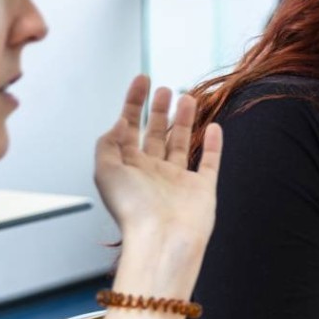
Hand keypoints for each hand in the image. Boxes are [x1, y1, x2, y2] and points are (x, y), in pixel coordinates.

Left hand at [94, 75, 221, 249]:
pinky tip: (213, 128)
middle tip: (164, 89)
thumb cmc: (133, 209)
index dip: (133, 102)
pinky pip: (209, 163)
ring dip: (184, 121)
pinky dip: (213, 145)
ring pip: (181, 143)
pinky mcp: (202, 189)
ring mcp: (178, 180)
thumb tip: (120, 121)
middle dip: (158, 110)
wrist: (163, 238)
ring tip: (187, 98)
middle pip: (154, 134)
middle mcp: (152, 172)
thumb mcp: (105, 170)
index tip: (142, 80)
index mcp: (128, 167)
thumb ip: (108, 142)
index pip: (129, 128)